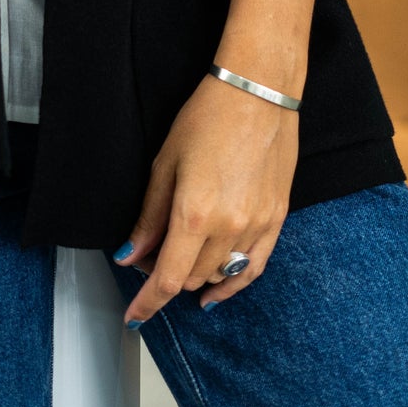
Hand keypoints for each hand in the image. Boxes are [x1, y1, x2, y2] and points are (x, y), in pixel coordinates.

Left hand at [113, 74, 299, 322]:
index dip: (147, 303)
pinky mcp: (277, 220)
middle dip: (165, 273)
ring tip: (182, 251)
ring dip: (195, 273)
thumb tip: (130, 255)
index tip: (134, 316)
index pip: (167, 278)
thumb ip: (149, 217)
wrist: (259, 91)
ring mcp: (257, 226)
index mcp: (195, 214)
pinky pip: (253, 269)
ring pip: (219, 276)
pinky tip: (216, 291)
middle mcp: (229, 228)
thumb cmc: (207, 117)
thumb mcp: (165, 163)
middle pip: (190, 278)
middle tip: (151, 250)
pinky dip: (232, 285)